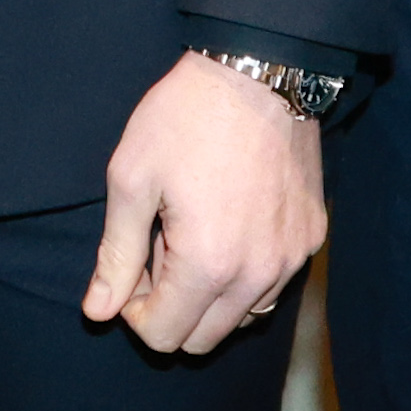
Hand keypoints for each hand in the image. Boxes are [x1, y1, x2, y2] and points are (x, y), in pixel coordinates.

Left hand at [83, 53, 324, 353]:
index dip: (134, 311)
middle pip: (203, 339)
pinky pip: (272, 286)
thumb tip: (98, 311)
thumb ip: (117, 254)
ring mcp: (291, 259)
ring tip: (193, 235)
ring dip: (209, 295)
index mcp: (208, 263)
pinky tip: (228, 226)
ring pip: (241, 317)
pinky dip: (245, 276)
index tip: (131, 269)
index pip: (165, 336)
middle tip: (158, 250)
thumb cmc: (185, 118)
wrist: (259, 70)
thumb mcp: (133, 179)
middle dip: (171, 307)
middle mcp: (258, 274)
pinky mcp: (312, 238)